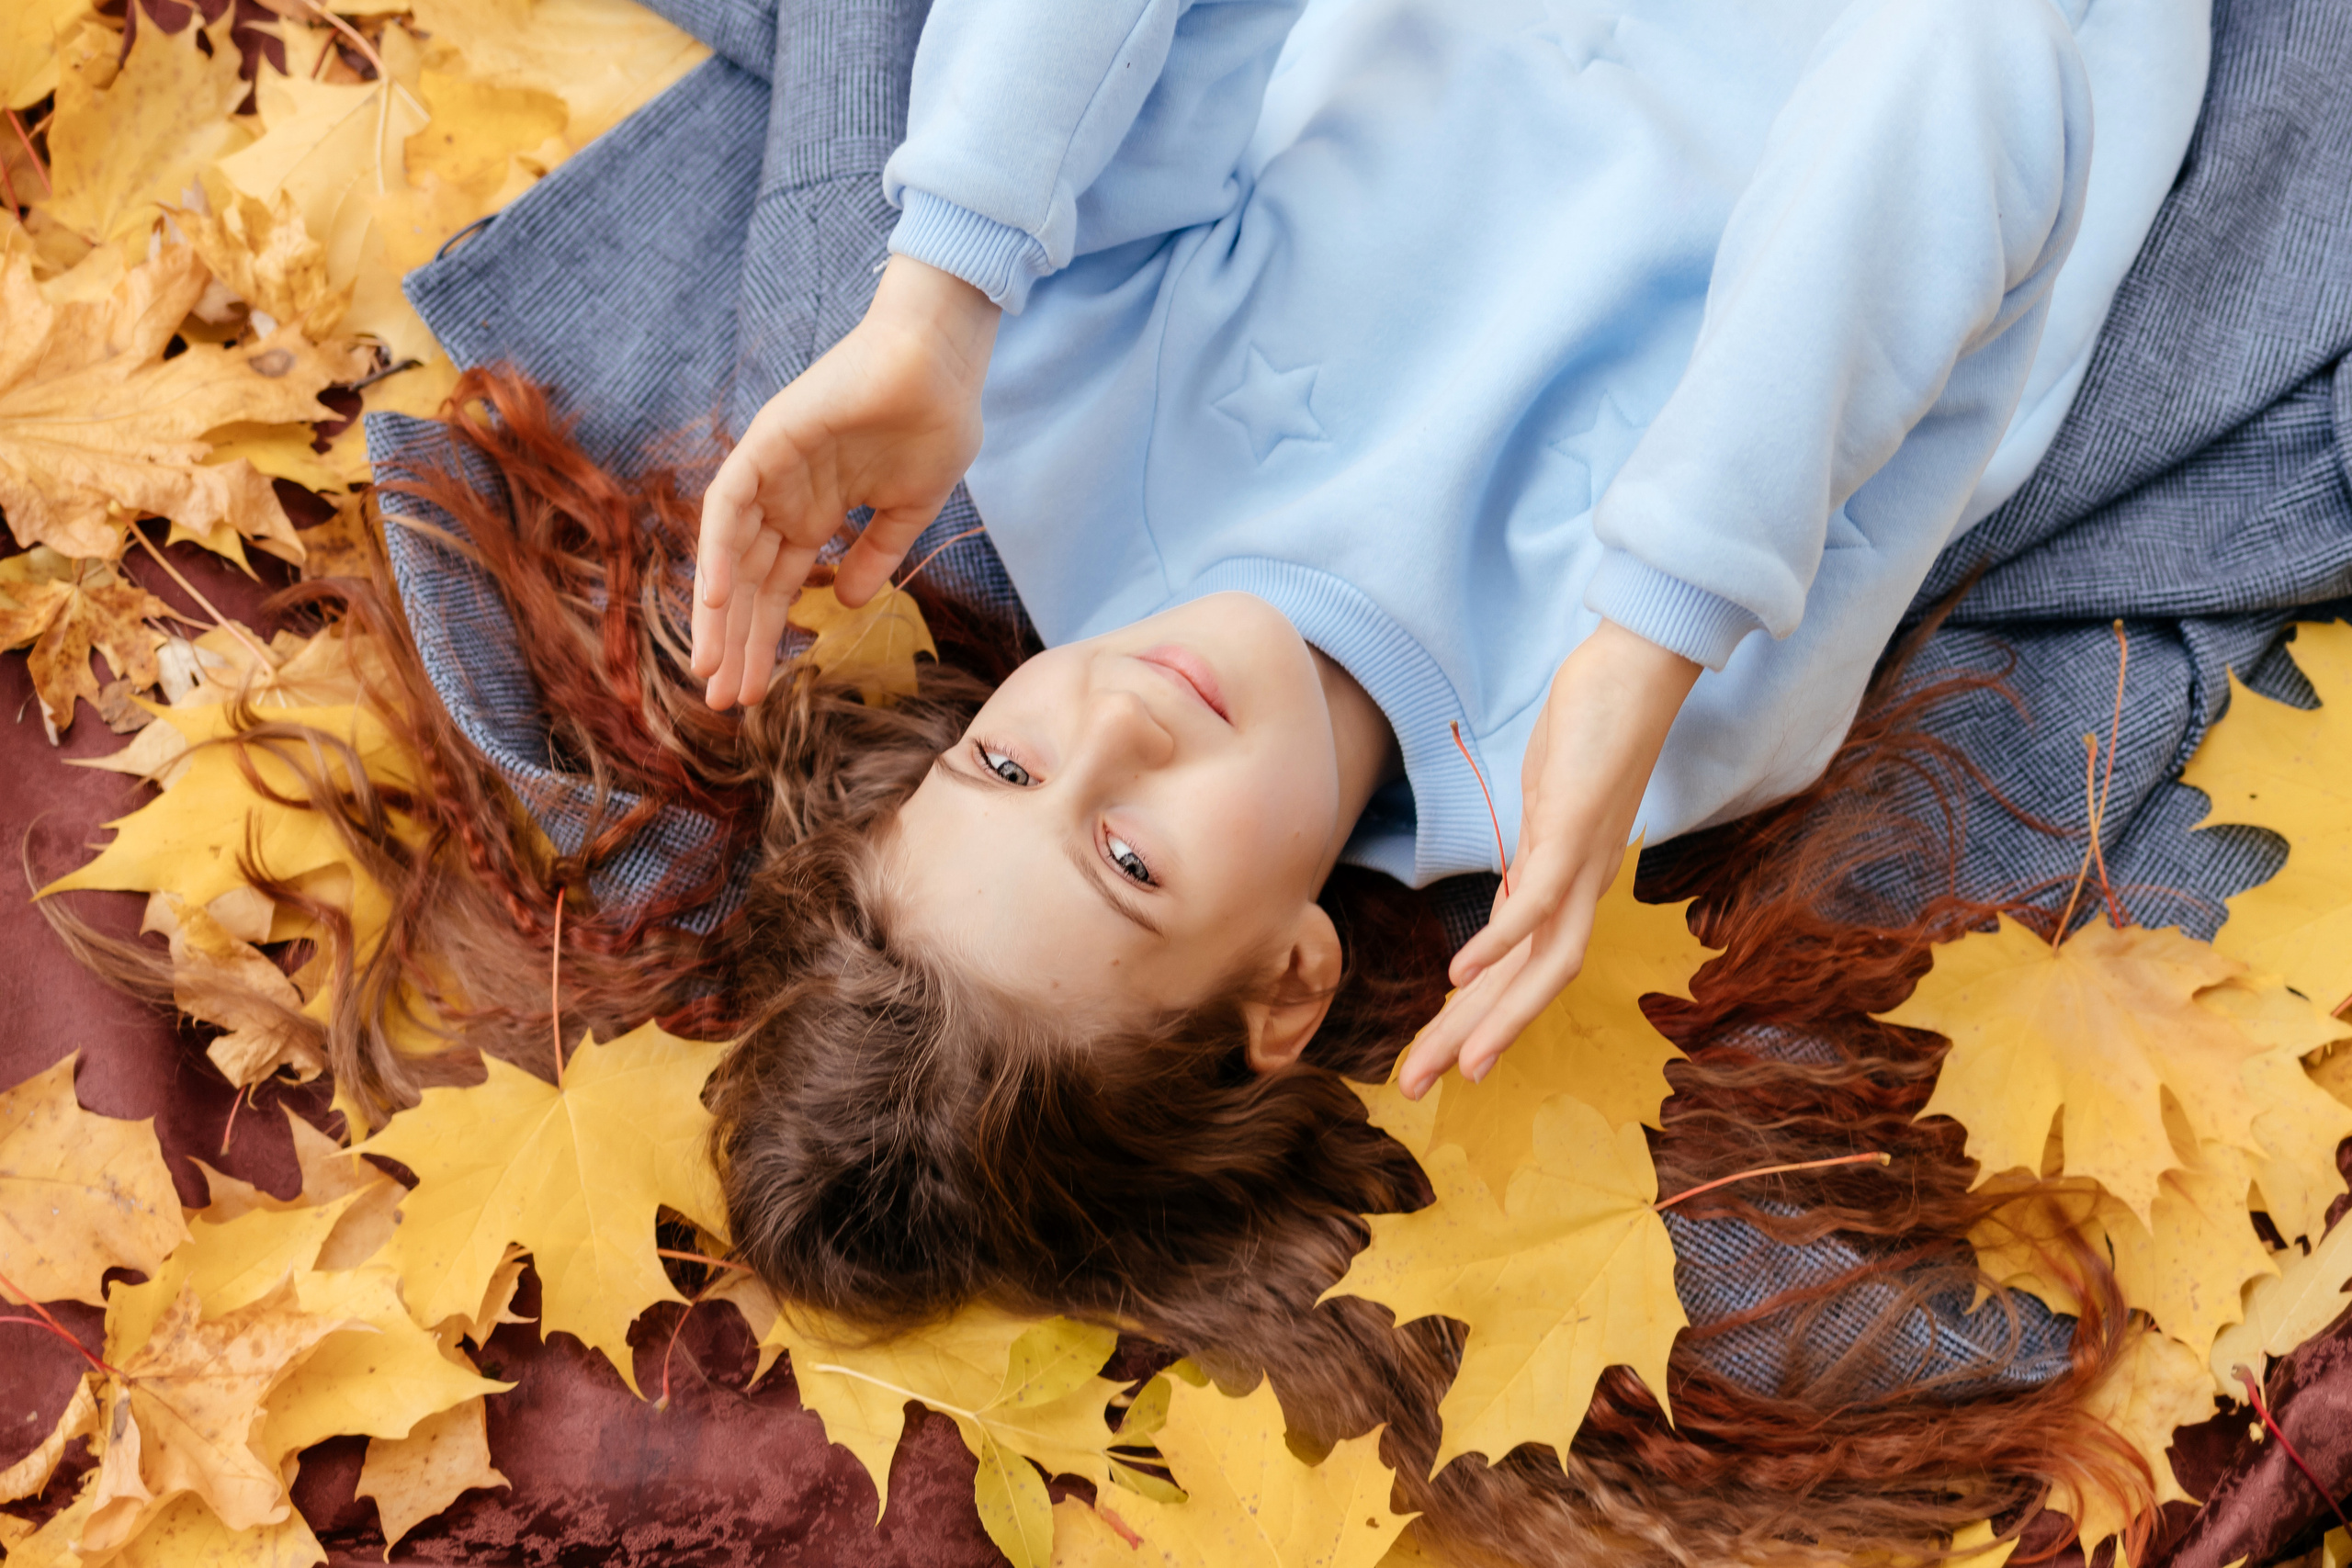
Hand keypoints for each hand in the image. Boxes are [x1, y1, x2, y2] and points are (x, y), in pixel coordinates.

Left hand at [691, 256, 1001, 707]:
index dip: (768, 640)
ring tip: (711, 670)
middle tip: (723, 703)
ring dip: (719, 613)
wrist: (944, 362)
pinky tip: (714, 602)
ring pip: (731, 553)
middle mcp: (786, 497)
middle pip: (751, 583)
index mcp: (818, 512)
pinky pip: (728, 505)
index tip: (760, 695)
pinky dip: (717, 552)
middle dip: (738, 643)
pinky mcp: (767, 442)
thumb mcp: (909, 508)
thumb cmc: (937, 422)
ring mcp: (772, 471)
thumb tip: (844, 605)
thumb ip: (876, 555)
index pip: (781, 588)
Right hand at [1397, 620, 1700, 1097]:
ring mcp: (1582, 862)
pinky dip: (1499, 942)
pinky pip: (1535, 899)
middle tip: (1416, 1088)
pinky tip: (1460, 975)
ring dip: (1492, 1020)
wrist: (1640, 668)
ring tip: (1450, 1063)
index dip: (1481, 1021)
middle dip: (1469, 1041)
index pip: (1521, 969)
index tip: (1443, 1061)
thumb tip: (1510, 890)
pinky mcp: (1573, 828)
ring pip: (1540, 965)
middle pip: (1527, 987)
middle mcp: (1583, 888)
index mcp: (1570, 886)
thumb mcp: (1548, 803)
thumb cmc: (1594, 727)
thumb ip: (1532, 854)